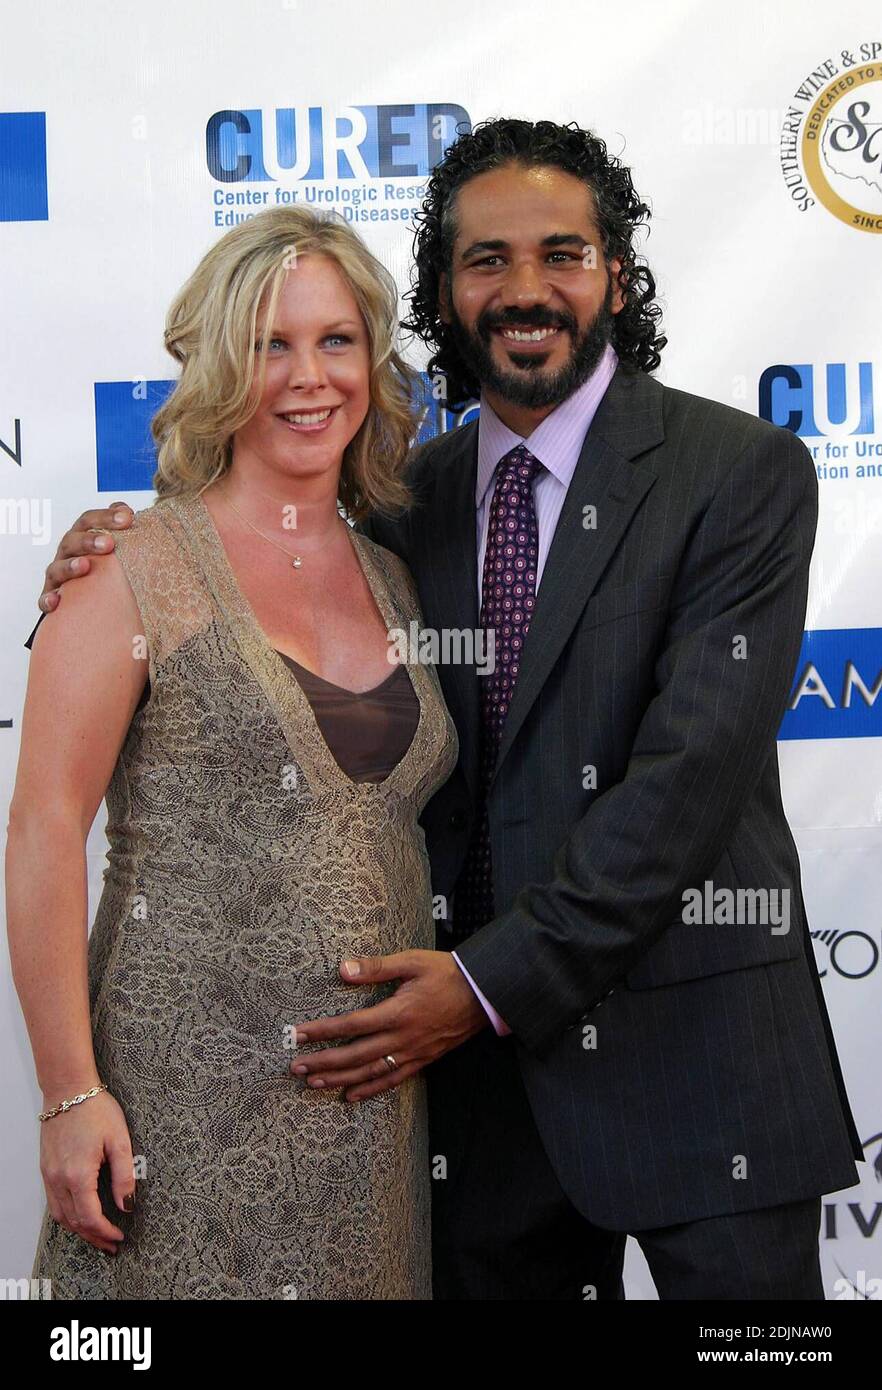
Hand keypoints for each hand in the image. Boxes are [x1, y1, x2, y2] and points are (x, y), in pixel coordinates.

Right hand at [38, 502, 133, 613]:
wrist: (87, 601)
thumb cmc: (100, 569)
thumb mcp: (111, 549)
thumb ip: (119, 529)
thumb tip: (127, 511)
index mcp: (81, 538)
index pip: (89, 521)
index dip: (106, 517)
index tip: (127, 518)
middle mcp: (67, 554)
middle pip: (72, 541)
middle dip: (89, 540)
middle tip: (109, 544)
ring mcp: (57, 576)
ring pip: (57, 569)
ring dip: (70, 566)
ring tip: (85, 565)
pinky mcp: (51, 598)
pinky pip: (44, 599)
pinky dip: (48, 599)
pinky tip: (55, 601)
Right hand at [39, 1090, 135, 1253]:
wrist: (68, 1089)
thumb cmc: (95, 1109)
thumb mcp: (120, 1140)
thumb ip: (125, 1176)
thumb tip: (126, 1206)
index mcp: (78, 1174)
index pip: (90, 1217)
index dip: (106, 1232)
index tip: (120, 1236)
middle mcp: (58, 1179)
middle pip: (74, 1222)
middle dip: (94, 1237)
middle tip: (111, 1245)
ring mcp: (48, 1175)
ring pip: (60, 1216)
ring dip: (79, 1230)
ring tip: (98, 1236)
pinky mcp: (46, 1169)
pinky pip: (53, 1203)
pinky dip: (67, 1215)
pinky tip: (81, 1215)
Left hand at [291, 951, 488, 1100]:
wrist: (483, 993)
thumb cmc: (446, 973)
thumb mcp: (412, 961)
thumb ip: (376, 966)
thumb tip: (342, 970)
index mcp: (398, 1012)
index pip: (352, 1025)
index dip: (324, 1031)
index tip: (300, 1034)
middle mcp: (403, 1038)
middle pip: (356, 1055)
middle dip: (324, 1062)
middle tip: (296, 1067)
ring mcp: (413, 1053)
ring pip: (371, 1072)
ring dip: (341, 1079)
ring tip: (314, 1083)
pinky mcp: (423, 1060)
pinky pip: (393, 1079)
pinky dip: (371, 1089)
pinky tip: (351, 1096)